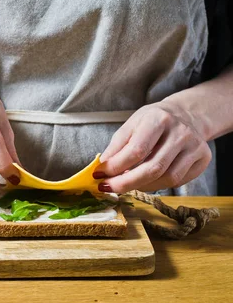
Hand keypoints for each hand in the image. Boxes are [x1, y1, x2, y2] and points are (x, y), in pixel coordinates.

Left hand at [94, 101, 211, 193]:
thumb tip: (103, 167)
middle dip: (126, 183)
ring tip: (125, 183)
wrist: (186, 115)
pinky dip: (156, 185)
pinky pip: (178, 181)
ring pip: (166, 179)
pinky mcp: (203, 159)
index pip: (136, 150)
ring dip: (141, 186)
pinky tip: (145, 181)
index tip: (99, 174)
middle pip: (153, 168)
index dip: (115, 166)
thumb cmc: (154, 121)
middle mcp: (180, 133)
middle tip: (108, 187)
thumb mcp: (131, 125)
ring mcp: (195, 147)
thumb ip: (116, 146)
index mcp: (159, 119)